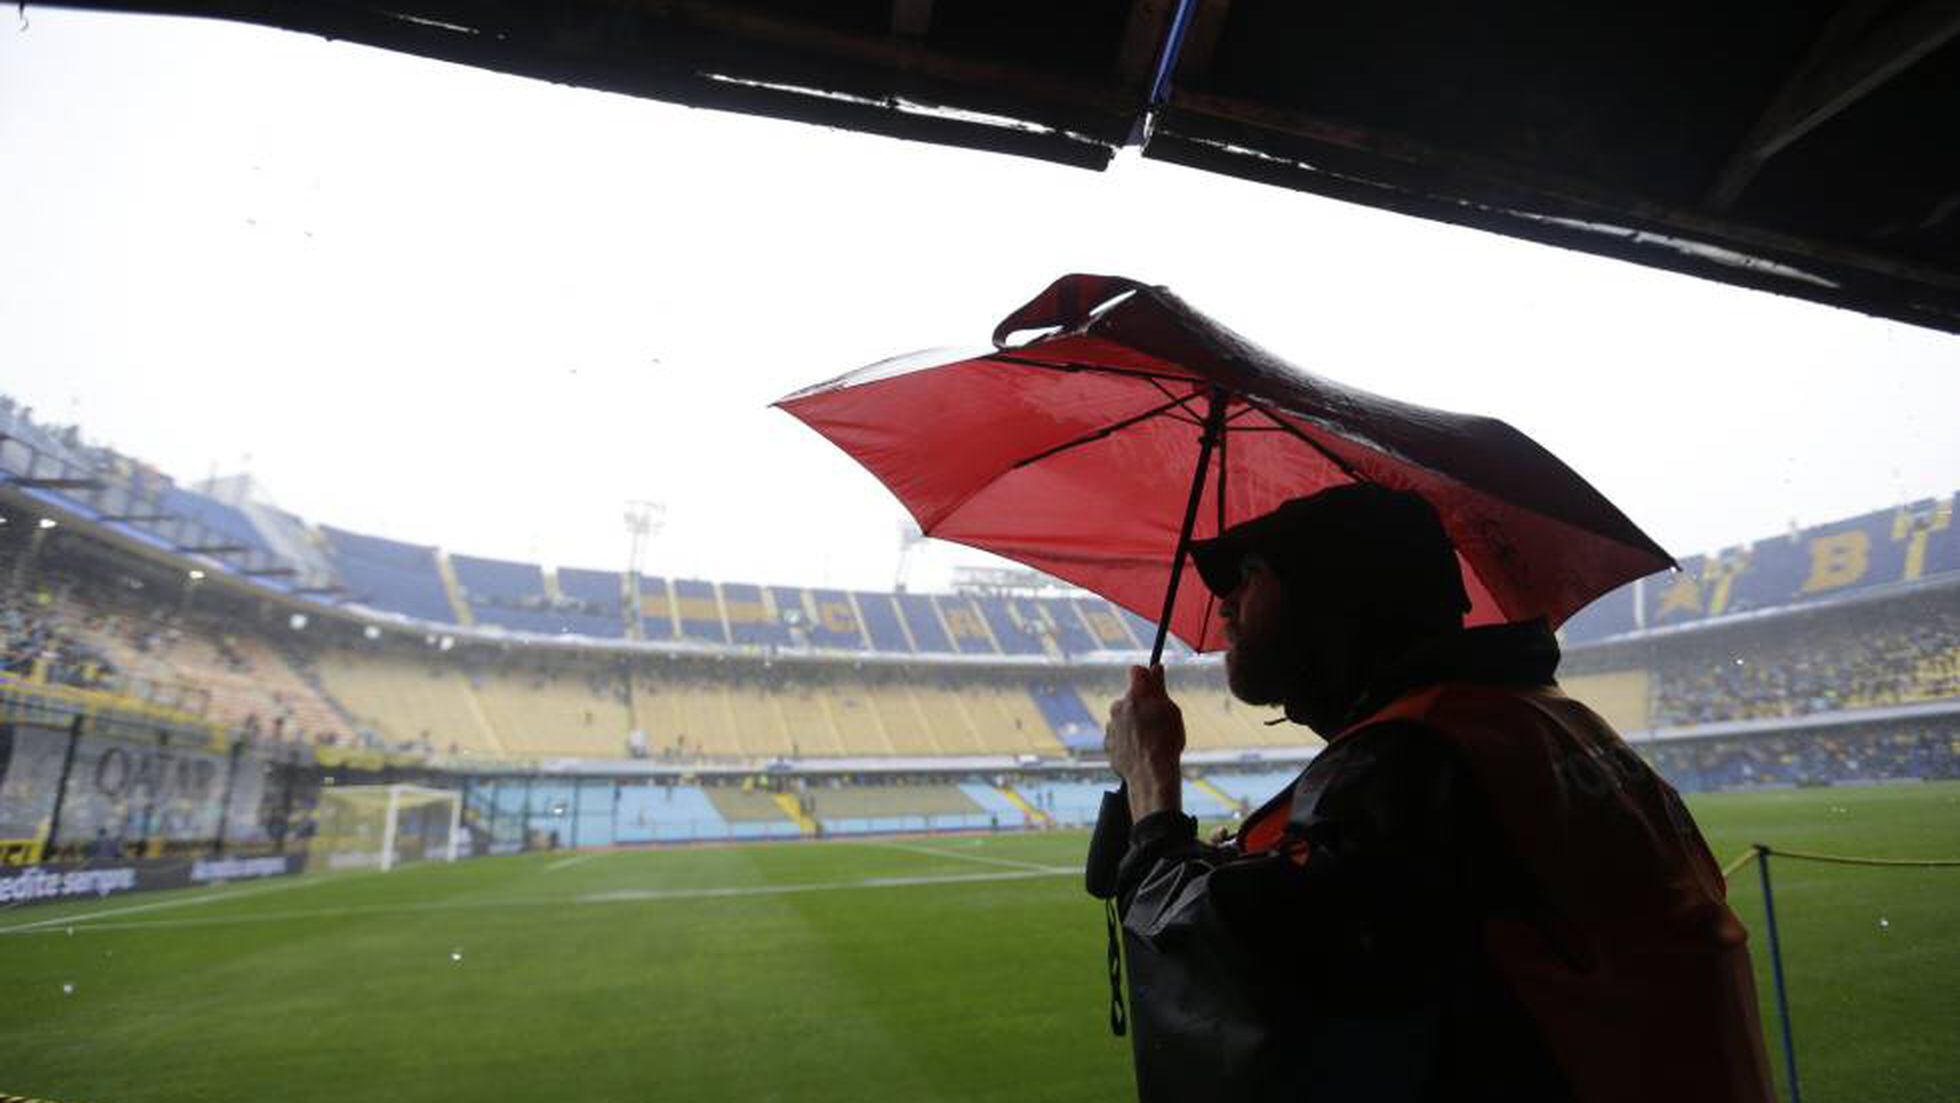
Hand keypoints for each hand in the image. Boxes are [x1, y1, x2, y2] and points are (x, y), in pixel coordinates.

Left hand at [1105, 664, 1184, 820]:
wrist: (1151, 773)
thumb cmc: (1166, 740)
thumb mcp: (1171, 710)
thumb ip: (1159, 687)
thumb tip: (1155, 668)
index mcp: (1135, 694)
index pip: (1137, 671)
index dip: (1146, 677)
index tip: (1154, 685)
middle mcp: (1118, 706)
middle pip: (1129, 698)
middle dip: (1140, 705)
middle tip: (1157, 720)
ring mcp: (1111, 726)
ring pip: (1122, 718)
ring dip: (1133, 724)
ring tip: (1151, 740)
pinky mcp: (1108, 745)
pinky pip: (1118, 737)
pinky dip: (1127, 741)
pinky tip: (1141, 751)